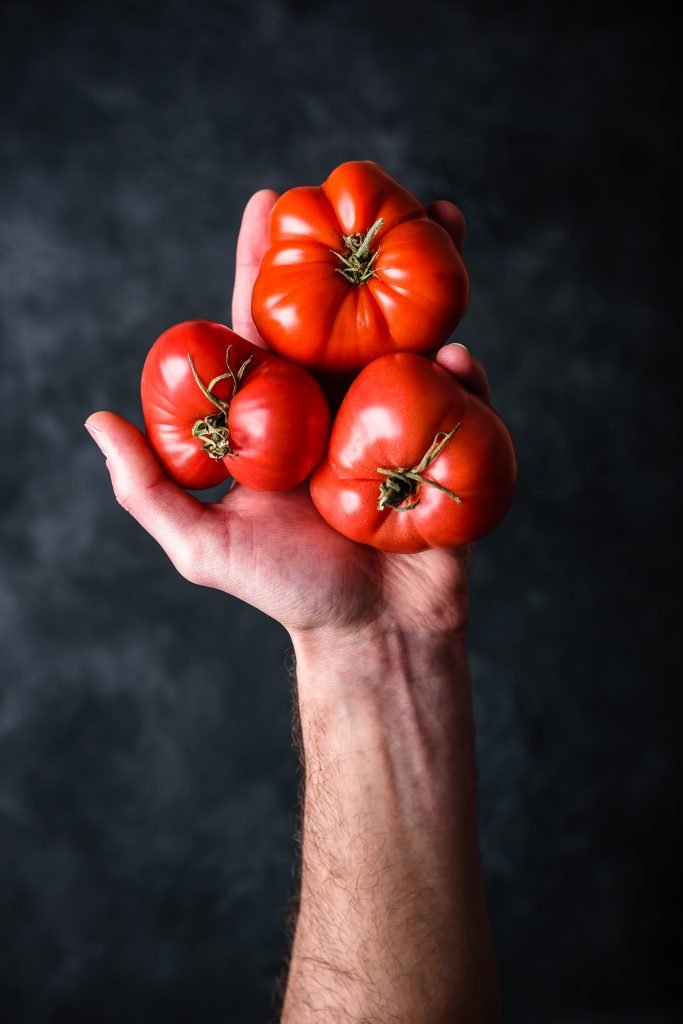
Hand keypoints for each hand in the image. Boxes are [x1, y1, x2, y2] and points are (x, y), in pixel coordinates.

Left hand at [85, 192, 490, 640]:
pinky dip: (462, 372)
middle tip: (368, 189)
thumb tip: (95, 419)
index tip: (267, 201)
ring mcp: (396, 420)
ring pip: (412, 335)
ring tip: (442, 224)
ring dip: (431, 278)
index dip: (264, 263)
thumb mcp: (203, 545)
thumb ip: (149, 488)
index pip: (269, 324)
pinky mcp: (447, 447)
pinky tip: (457, 353)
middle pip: (347, 311)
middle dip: (359, 247)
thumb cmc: (287, 591)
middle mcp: (339, 404)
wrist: (370, 635)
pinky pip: (459, 399)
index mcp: (284, 414)